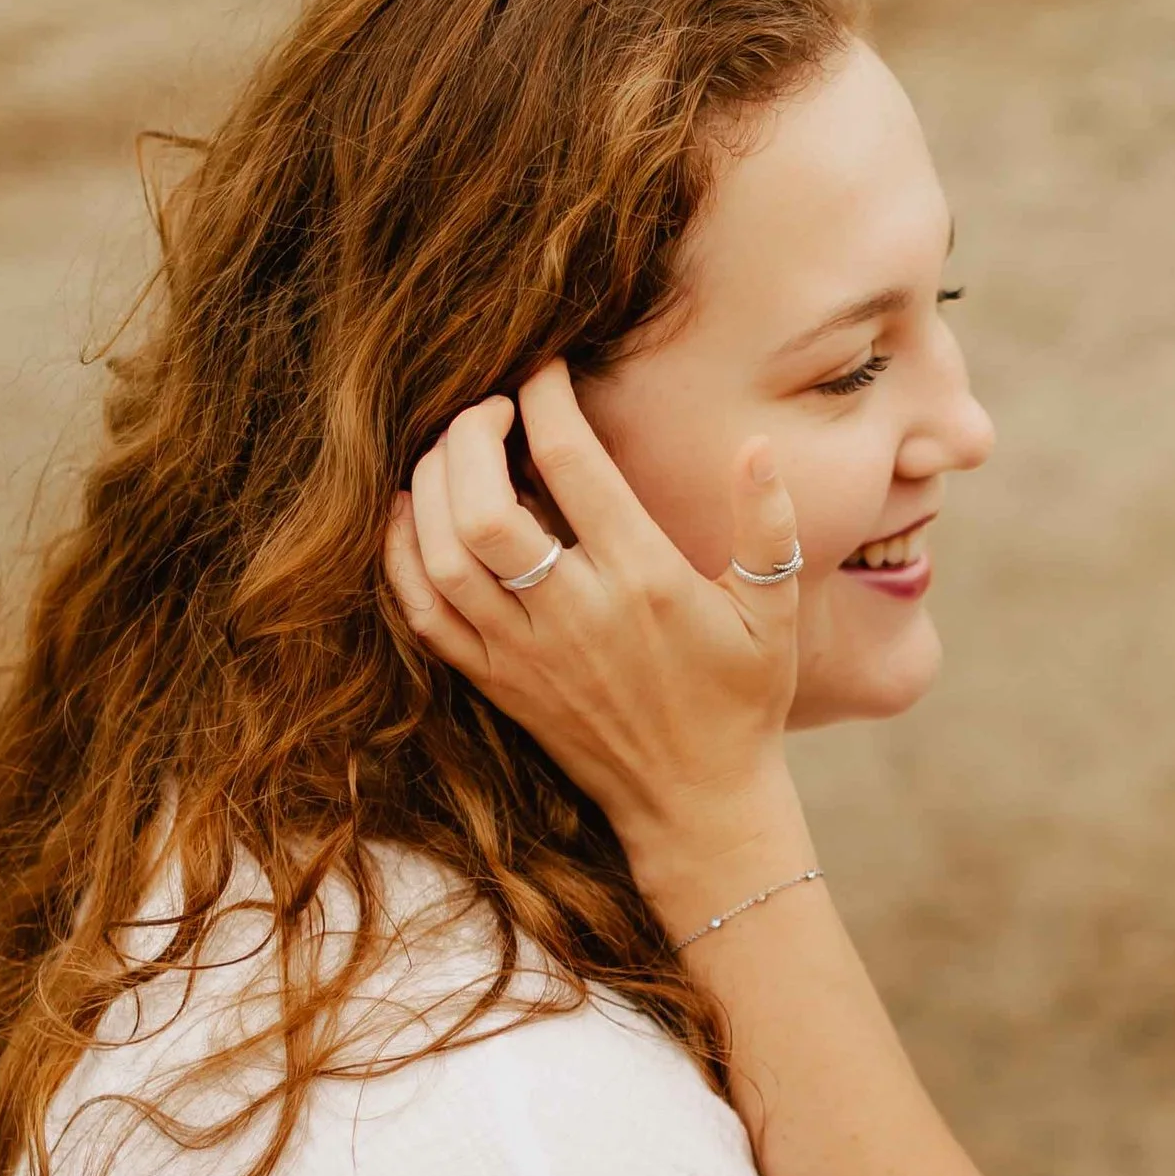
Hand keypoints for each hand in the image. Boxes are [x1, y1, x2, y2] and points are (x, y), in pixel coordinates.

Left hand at [386, 363, 805, 893]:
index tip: (545, 370)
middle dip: (471, 434)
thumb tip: (756, 448)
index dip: (546, 397)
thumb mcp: (773, 614)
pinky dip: (402, 555)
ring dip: (431, 487)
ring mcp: (525, 652)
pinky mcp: (497, 683)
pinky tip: (411, 515)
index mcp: (644, 580)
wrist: (696, 805)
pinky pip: (423, 612)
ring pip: (443, 554)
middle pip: (483, 505)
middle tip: (488, 407)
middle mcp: (574, 613)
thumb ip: (768, 527)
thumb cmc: (741, 701)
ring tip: (451, 451)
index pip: (572, 461)